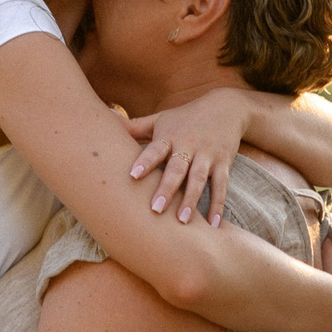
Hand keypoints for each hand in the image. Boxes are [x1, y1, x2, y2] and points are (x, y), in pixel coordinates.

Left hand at [124, 88, 256, 225]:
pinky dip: (218, 205)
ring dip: (191, 200)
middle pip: (177, 169)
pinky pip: (221, 186)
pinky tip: (213, 225)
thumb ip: (133, 126)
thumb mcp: (160, 119)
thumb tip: (105, 116)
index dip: (145, 161)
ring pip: (199, 179)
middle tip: (155, 210)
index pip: (155, 149)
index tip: (132, 176)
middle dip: (167, 189)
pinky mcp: (224, 163)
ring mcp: (207, 155)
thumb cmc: (186, 117)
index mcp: (170, 136)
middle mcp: (188, 146)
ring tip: (182, 221)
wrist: (227, 106)